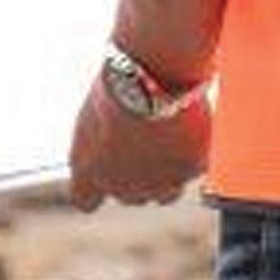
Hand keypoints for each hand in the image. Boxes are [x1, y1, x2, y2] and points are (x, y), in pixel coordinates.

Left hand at [65, 67, 210, 209]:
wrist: (152, 78)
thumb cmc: (118, 85)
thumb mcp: (94, 114)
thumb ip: (98, 142)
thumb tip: (109, 140)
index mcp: (89, 173)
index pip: (85, 200)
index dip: (97, 187)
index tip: (108, 170)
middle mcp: (121, 187)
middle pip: (131, 196)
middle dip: (138, 176)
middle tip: (146, 144)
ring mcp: (158, 185)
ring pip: (166, 193)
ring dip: (167, 173)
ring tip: (170, 138)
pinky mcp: (188, 172)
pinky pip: (192, 168)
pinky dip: (193, 154)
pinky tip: (188, 127)